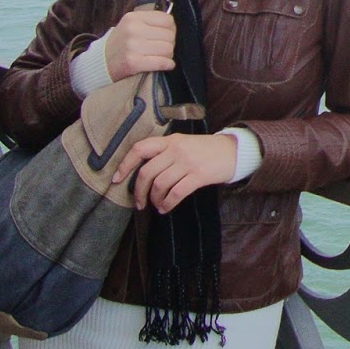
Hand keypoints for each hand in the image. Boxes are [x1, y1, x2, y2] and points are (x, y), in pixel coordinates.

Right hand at [104, 5, 176, 80]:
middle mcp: (133, 30)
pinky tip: (166, 65)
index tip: (166, 36)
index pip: (167, 20)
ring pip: (168, 49)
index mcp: (134, 17)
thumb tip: (173, 26)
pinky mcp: (133, 62)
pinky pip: (161, 62)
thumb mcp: (130, 24)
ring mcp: (132, 46)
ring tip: (160, 57)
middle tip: (162, 49)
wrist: (100, 62)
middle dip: (170, 43)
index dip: (171, 29)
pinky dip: (167, 64)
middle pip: (169, 35)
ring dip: (168, 55)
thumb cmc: (120, 43)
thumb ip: (149, 21)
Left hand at [113, 134, 237, 213]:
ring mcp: (188, 162)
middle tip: (139, 203)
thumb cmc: (205, 150)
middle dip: (139, 191)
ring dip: (155, 199)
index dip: (125, 165)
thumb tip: (143, 174)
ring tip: (157, 205)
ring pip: (160, 185)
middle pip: (147, 172)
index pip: (140, 149)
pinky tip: (166, 208)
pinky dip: (168, 204)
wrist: (234, 151)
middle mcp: (176, 150)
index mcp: (170, 141)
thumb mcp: (184, 144)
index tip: (116, 179)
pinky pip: (176, 193)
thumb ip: (165, 153)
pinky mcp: (199, 175)